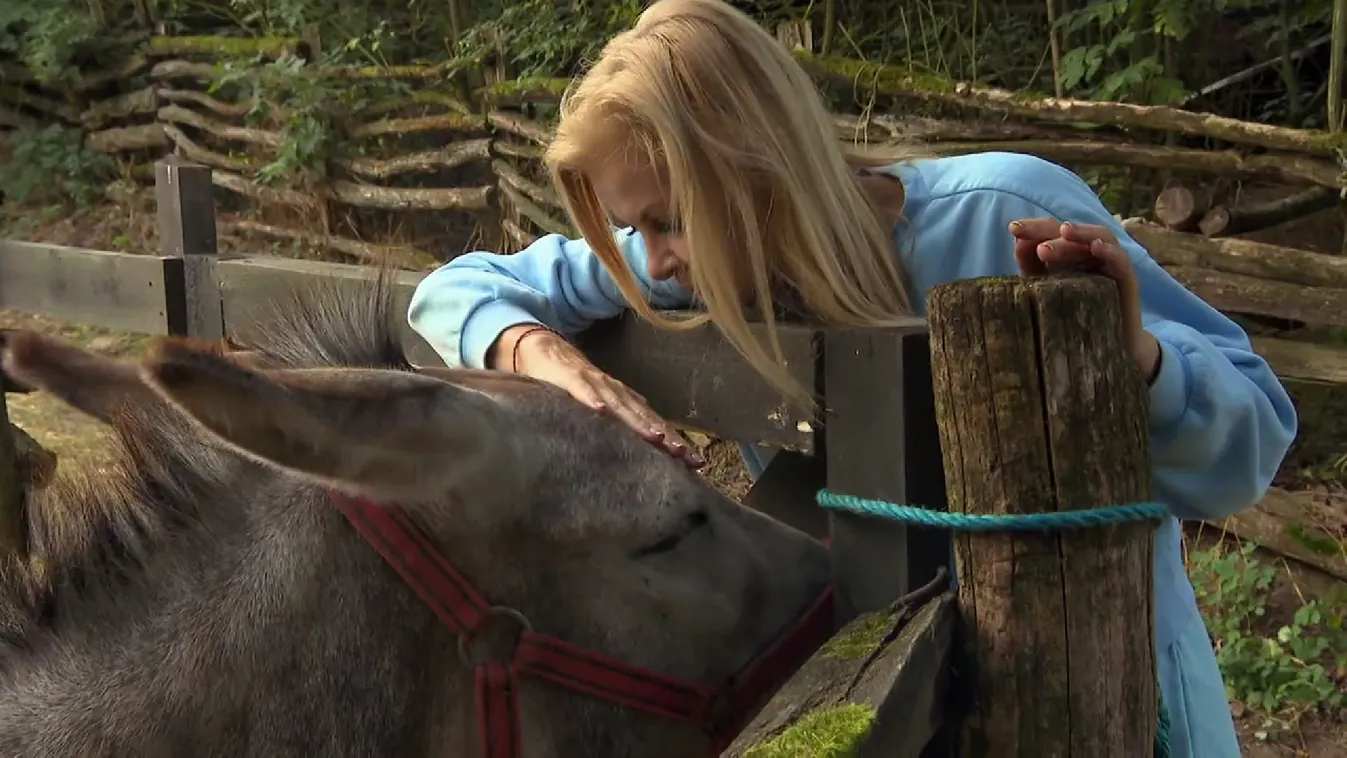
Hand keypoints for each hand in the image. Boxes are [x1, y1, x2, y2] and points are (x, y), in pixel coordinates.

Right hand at [493, 324, 705, 468]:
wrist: (545, 351)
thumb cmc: (574, 387)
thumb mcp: (599, 408)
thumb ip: (616, 428)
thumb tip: (636, 458)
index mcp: (625, 402)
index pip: (654, 424)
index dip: (674, 442)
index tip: (695, 463)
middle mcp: (617, 393)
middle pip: (645, 417)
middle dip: (667, 437)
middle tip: (686, 456)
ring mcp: (596, 385)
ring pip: (621, 406)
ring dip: (638, 422)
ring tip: (655, 439)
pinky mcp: (571, 379)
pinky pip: (583, 390)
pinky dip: (592, 399)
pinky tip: (601, 411)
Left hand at [1009, 218, 1160, 379]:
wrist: (1106, 350)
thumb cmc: (1072, 318)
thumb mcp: (1045, 291)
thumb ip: (1032, 268)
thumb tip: (1018, 241)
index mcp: (1069, 254)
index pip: (1052, 233)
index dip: (1035, 228)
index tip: (1013, 228)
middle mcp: (1090, 255)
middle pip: (1073, 234)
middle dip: (1049, 231)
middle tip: (1027, 235)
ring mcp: (1110, 266)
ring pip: (1100, 239)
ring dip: (1081, 234)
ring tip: (1063, 232)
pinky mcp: (1128, 281)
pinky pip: (1121, 262)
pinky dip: (1110, 251)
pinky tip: (1095, 248)